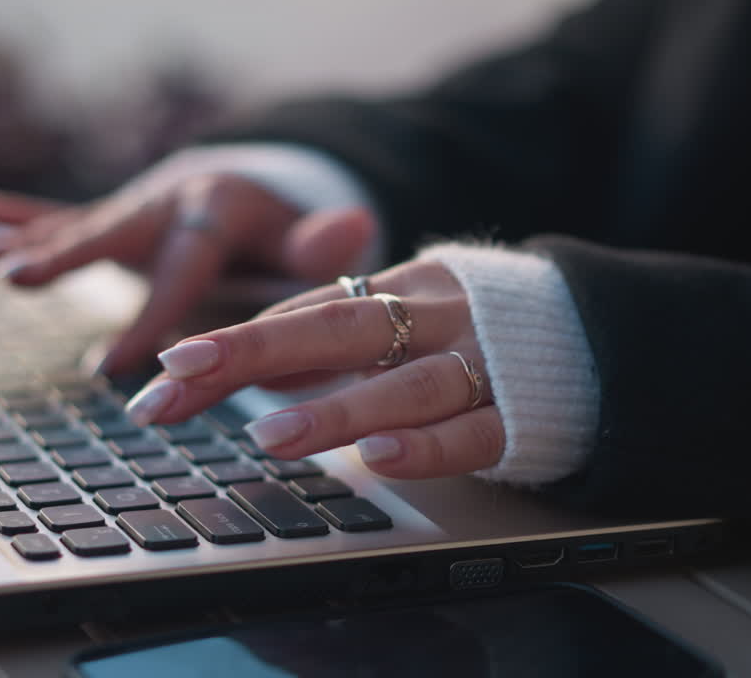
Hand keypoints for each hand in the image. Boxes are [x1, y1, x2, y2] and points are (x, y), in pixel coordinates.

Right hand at [0, 174, 375, 373]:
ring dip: (31, 241)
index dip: (151, 321)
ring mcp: (131, 208)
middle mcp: (163, 203)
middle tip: (20, 278)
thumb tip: (357, 227)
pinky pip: (61, 212)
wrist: (248, 188)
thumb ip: (321, 245)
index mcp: (213, 213)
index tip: (116, 368)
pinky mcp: (112, 218)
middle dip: (65, 258)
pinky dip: (16, 213)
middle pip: (111, 231)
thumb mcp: (302, 240)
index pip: (181, 275)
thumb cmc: (276, 233)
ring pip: (78, 224)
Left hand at [123, 259, 504, 478]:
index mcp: (394, 289)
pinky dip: (426, 446)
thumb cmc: (466, 331)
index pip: (299, 313)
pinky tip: (379, 461)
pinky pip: (472, 432)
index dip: (230, 345)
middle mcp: (431, 318)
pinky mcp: (520, 414)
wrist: (588, 333)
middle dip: (253, 352)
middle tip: (181, 375)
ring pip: (403, 383)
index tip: (163, 370)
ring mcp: (479, 362)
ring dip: (334, 409)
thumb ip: (323, 343)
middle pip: (337, 328)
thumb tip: (234, 367)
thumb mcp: (394, 321)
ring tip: (267, 435)